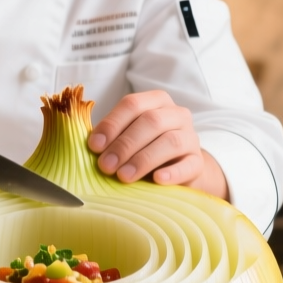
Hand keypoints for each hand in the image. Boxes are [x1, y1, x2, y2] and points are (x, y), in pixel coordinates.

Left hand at [88, 90, 228, 199]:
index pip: (132, 104)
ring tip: (124, 176)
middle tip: (105, 166)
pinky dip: (172, 172)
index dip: (112, 124)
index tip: (94, 146)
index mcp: (155, 101)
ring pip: (171, 141)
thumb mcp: (127, 138)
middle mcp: (176, 114)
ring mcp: (191, 137)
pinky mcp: (198, 162)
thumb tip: (84, 146)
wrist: (177, 170)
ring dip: (144, 159)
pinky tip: (157, 180)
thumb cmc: (143, 151)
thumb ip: (110, 137)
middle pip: (151, 122)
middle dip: (124, 144)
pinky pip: (188, 165)